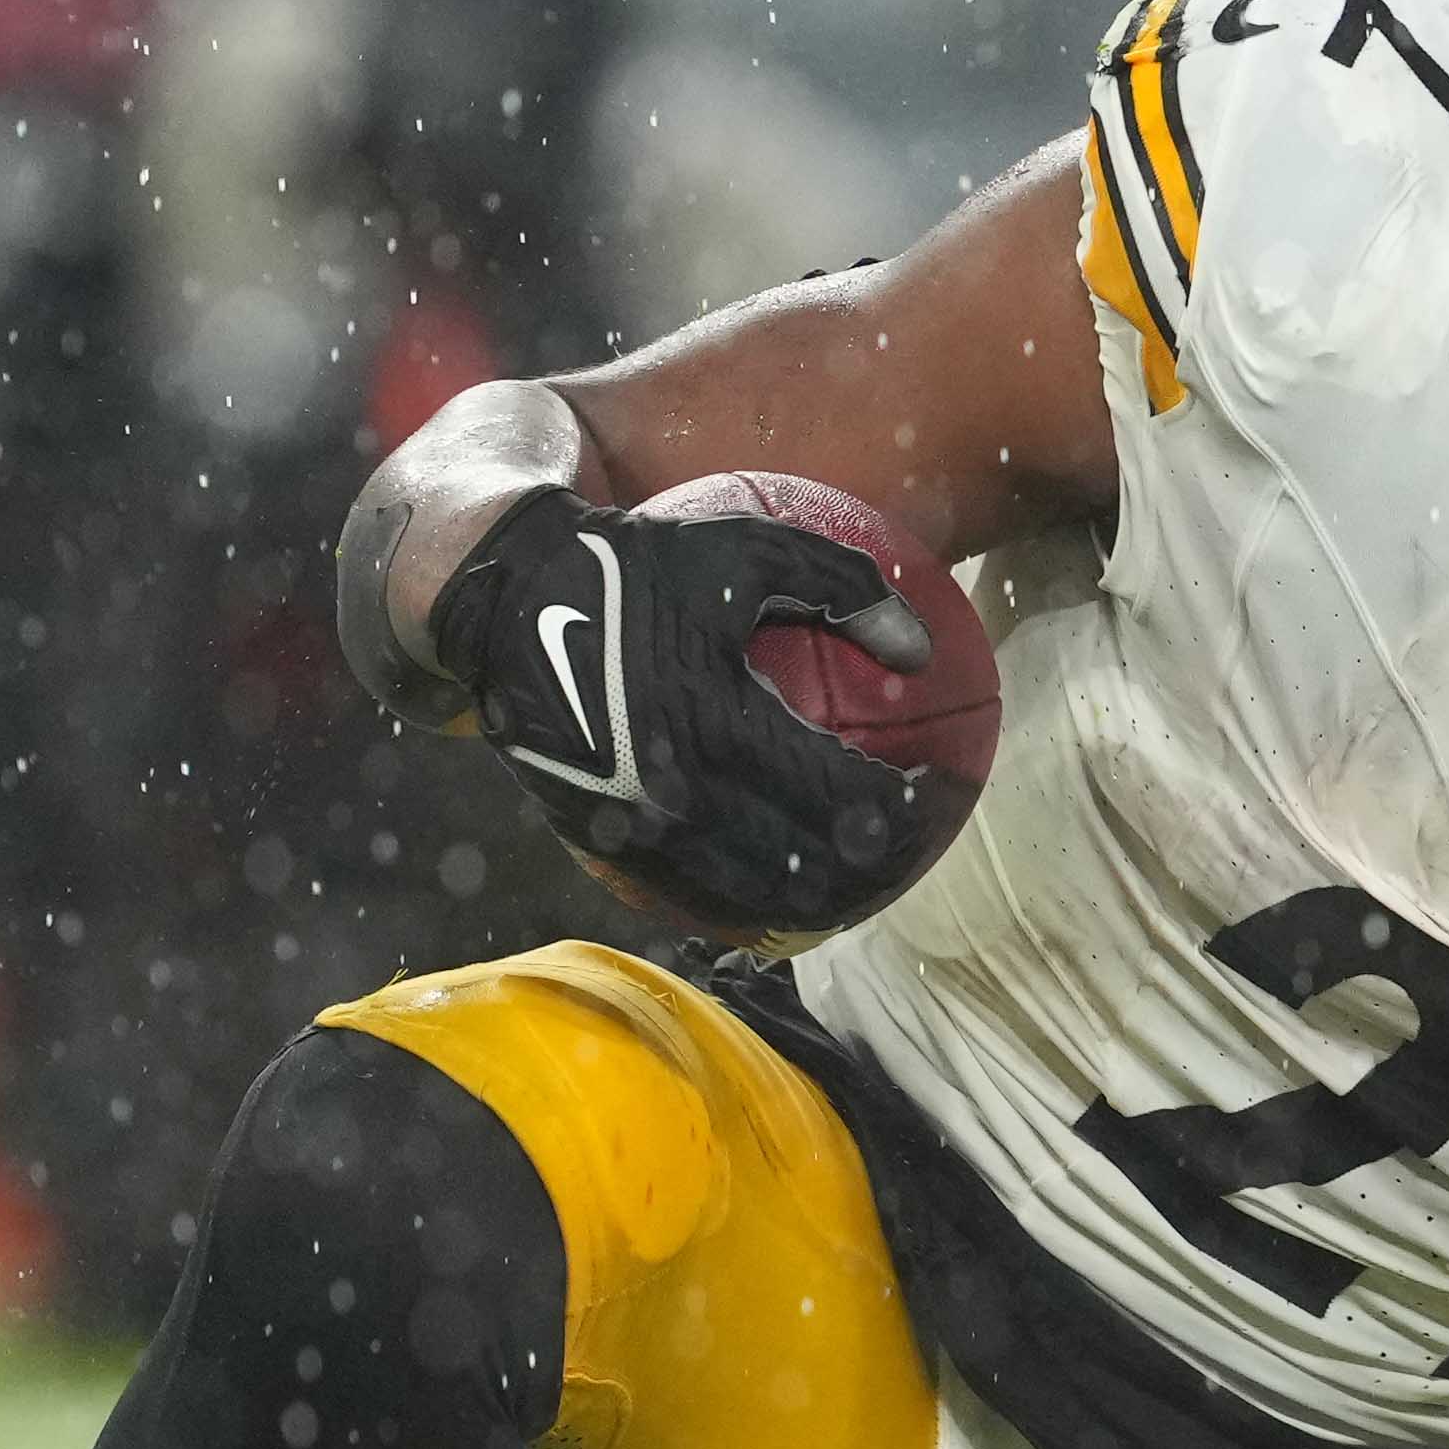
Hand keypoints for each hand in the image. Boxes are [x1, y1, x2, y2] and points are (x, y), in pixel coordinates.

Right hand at [428, 484, 945, 944]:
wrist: (504, 602)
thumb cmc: (638, 562)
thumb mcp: (744, 545)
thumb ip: (843, 586)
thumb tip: (921, 651)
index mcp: (714, 720)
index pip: (842, 795)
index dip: (910, 806)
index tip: (945, 787)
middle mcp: (674, 792)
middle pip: (811, 869)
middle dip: (882, 866)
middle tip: (921, 843)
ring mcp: (638, 832)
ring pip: (758, 901)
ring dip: (826, 900)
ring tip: (870, 877)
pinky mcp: (608, 848)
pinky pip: (700, 899)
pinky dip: (759, 904)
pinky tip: (798, 888)